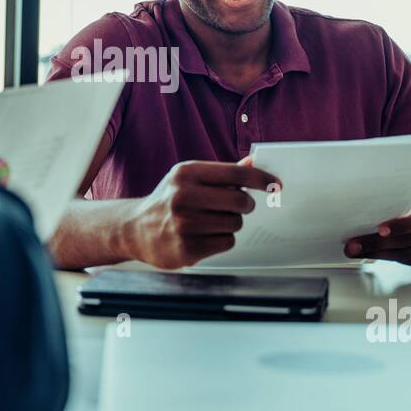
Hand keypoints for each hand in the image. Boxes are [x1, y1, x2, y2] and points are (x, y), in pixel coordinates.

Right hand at [123, 160, 279, 269]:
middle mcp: (183, 196)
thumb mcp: (189, 179)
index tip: (275, 184)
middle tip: (239, 207)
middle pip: (241, 201)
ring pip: (235, 223)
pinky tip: (204, 236)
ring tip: (212, 222)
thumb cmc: (168, 201)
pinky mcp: (186, 248)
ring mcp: (183, 224)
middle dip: (245, 205)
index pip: (236, 173)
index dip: (261, 178)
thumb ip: (221, 173)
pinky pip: (226, 242)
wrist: (134, 229)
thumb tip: (252, 162)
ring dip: (231, 224)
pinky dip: (221, 240)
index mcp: (186, 173)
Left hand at [344, 194, 410, 269]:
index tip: (380, 229)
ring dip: (377, 253)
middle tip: (354, 245)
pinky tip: (371, 254)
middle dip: (377, 243)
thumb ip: (403, 201)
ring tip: (356, 251)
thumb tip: (365, 210)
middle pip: (408, 240)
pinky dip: (387, 258)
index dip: (402, 226)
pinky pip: (408, 262)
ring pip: (405, 254)